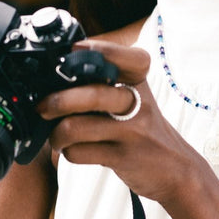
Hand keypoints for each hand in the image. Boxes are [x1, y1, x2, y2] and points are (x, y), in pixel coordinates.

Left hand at [38, 39, 204, 202]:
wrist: (176, 169)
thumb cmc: (143, 129)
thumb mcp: (134, 98)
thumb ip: (103, 83)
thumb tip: (53, 77)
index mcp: (139, 80)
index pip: (126, 57)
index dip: (99, 49)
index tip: (74, 51)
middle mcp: (139, 102)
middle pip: (92, 94)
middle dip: (58, 101)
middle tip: (43, 107)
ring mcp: (133, 131)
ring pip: (78, 126)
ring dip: (57, 134)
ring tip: (57, 137)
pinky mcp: (124, 157)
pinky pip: (80, 152)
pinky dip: (69, 152)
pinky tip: (73, 150)